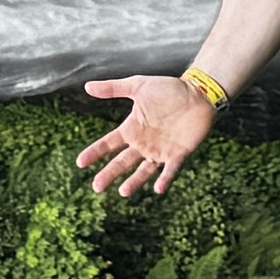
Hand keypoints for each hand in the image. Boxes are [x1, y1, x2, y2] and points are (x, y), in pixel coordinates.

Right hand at [76, 72, 216, 198]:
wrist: (199, 93)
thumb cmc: (169, 89)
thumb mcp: (138, 86)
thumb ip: (114, 88)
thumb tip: (87, 87)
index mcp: (132, 129)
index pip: (108, 144)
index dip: (95, 153)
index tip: (80, 163)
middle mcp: (144, 143)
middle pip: (122, 162)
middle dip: (109, 174)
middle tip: (96, 187)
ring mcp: (161, 150)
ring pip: (144, 171)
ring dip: (134, 182)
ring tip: (123, 192)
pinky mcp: (179, 154)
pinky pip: (170, 170)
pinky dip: (164, 179)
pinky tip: (157, 189)